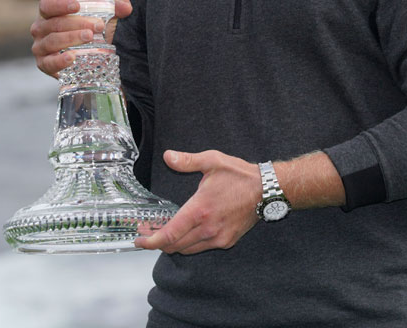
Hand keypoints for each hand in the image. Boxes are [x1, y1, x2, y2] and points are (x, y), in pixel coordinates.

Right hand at [30, 0, 131, 77]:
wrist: (84, 58)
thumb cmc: (86, 30)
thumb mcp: (100, 15)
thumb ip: (114, 6)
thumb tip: (125, 7)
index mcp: (48, 13)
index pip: (47, 5)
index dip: (60, 4)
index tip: (77, 6)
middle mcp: (40, 29)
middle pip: (55, 24)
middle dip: (77, 23)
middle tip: (97, 25)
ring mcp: (40, 47)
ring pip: (53, 41)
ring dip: (71, 38)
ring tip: (90, 37)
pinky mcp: (44, 64)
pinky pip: (49, 63)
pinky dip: (59, 61)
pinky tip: (72, 57)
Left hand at [135, 150, 260, 254]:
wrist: (267, 190)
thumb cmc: (240, 175)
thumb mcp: (212, 161)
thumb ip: (187, 161)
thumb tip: (168, 156)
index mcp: (200, 210)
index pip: (169, 234)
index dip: (150, 241)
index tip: (139, 239)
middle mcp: (208, 228)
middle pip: (174, 246)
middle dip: (157, 242)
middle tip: (147, 233)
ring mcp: (218, 238)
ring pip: (187, 250)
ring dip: (173, 244)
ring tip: (163, 233)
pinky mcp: (227, 241)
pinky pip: (201, 247)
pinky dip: (189, 244)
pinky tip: (185, 232)